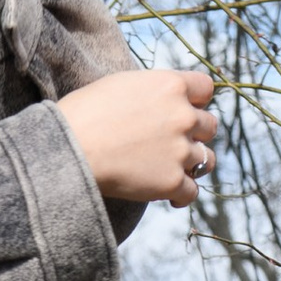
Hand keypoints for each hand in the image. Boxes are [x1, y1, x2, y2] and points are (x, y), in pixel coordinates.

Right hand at [55, 68, 217, 210]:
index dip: (195, 101)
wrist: (70, 148)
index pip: (205, 88)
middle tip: (173, 143)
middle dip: (194, 134)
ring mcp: (180, 150)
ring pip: (206, 160)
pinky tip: (169, 196)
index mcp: (171, 85)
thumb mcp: (121, 84)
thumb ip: (150, 90)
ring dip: (193, 164)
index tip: (182, 110)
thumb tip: (155, 100)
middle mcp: (183, 116)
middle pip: (209, 125)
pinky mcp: (171, 182)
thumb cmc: (83, 113)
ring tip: (174, 170)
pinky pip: (192, 192)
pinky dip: (180, 194)